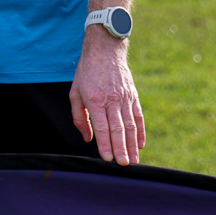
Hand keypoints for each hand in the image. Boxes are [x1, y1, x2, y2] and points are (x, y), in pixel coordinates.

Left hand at [70, 29, 145, 165]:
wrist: (105, 50)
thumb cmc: (87, 73)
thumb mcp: (75, 93)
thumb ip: (79, 118)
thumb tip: (87, 139)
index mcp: (95, 100)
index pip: (102, 127)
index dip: (105, 144)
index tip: (107, 158)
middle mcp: (112, 100)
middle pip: (118, 128)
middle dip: (121, 148)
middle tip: (124, 165)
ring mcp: (125, 98)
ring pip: (130, 125)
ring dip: (132, 144)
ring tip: (134, 160)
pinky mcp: (133, 95)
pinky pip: (138, 116)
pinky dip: (141, 131)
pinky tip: (141, 145)